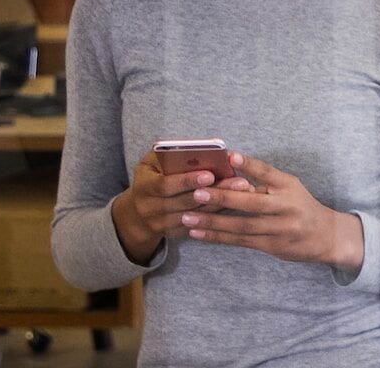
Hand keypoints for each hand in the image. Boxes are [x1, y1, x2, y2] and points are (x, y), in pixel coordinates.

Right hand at [111, 150, 251, 265]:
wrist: (135, 214)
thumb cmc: (150, 178)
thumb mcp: (150, 164)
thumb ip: (167, 154)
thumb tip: (194, 147)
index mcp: (143, 188)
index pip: (165, 185)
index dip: (187, 181)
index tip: (210, 174)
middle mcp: (150, 209)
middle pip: (186, 202)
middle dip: (214, 191)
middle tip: (240, 182)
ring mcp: (162, 224)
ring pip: (197, 215)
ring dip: (221, 203)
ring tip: (244, 191)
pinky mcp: (174, 233)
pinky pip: (200, 225)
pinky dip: (218, 214)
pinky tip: (237, 204)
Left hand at [180, 152, 364, 272]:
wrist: (326, 236)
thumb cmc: (301, 206)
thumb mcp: (290, 187)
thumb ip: (264, 182)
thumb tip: (230, 172)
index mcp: (288, 186)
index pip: (267, 172)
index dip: (249, 164)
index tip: (229, 156)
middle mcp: (285, 206)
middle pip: (251, 202)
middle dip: (222, 197)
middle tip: (197, 192)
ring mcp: (279, 228)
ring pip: (242, 225)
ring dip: (213, 221)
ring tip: (188, 217)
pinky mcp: (272, 246)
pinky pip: (241, 241)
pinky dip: (218, 237)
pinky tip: (199, 233)